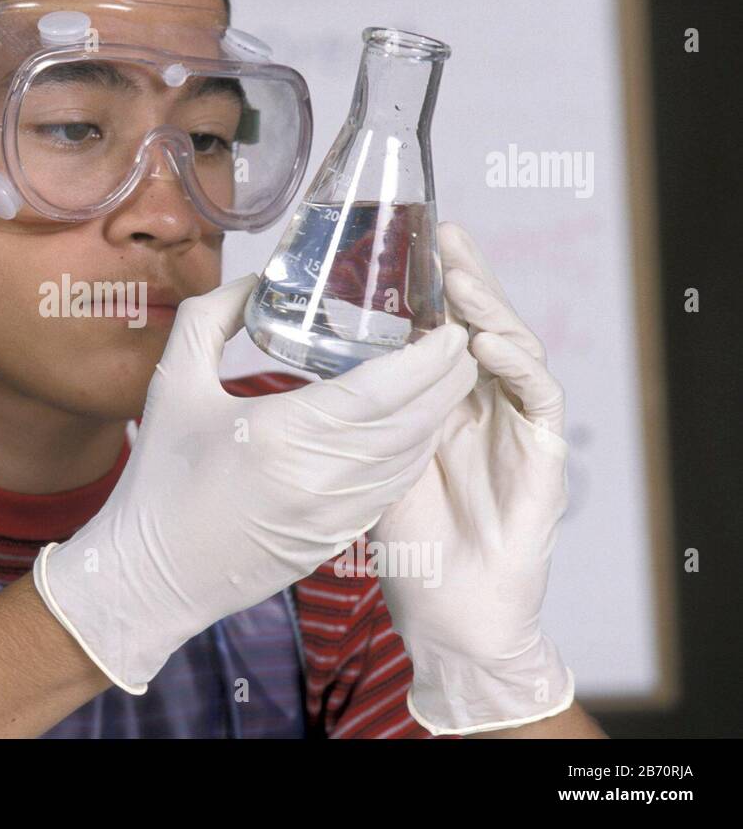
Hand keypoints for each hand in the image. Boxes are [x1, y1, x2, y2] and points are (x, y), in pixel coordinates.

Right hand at [32, 273, 476, 692]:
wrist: (154, 576)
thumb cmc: (161, 479)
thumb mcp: (172, 384)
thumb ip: (212, 319)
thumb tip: (257, 281)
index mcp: (282, 432)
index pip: (384, 387)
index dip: (429, 356)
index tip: (451, 324)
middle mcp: (322, 476)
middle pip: (415, 419)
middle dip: (450, 377)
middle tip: (460, 337)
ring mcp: (337, 514)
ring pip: (414, 455)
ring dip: (440, 412)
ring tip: (447, 374)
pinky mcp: (340, 538)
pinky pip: (397, 486)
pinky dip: (416, 449)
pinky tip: (416, 424)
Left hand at [369, 221, 574, 734]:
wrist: (448, 611)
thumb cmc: (408, 538)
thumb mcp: (366, 460)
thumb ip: (353, 413)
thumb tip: (304, 370)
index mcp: (445, 402)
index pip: (446, 328)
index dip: (437, 284)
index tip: (417, 239)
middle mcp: (485, 407)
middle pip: (484, 325)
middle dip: (467, 278)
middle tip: (445, 235)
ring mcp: (517, 429)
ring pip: (515, 350)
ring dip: (490, 311)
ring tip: (460, 281)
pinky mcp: (543, 459)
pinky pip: (539, 401)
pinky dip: (519, 368)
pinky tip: (490, 345)